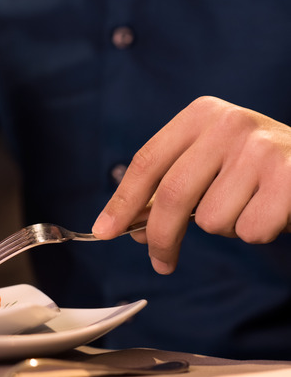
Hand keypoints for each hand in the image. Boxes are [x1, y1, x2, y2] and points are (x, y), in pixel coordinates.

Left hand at [92, 96, 290, 273]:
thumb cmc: (260, 169)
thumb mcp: (212, 163)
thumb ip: (172, 188)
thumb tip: (130, 226)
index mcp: (201, 115)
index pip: (147, 162)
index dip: (123, 201)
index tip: (104, 230)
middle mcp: (229, 124)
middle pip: (172, 194)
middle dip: (161, 236)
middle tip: (160, 262)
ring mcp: (261, 149)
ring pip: (213, 219)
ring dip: (227, 228)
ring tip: (249, 207)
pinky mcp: (290, 177)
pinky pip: (249, 230)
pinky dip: (258, 232)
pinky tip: (273, 211)